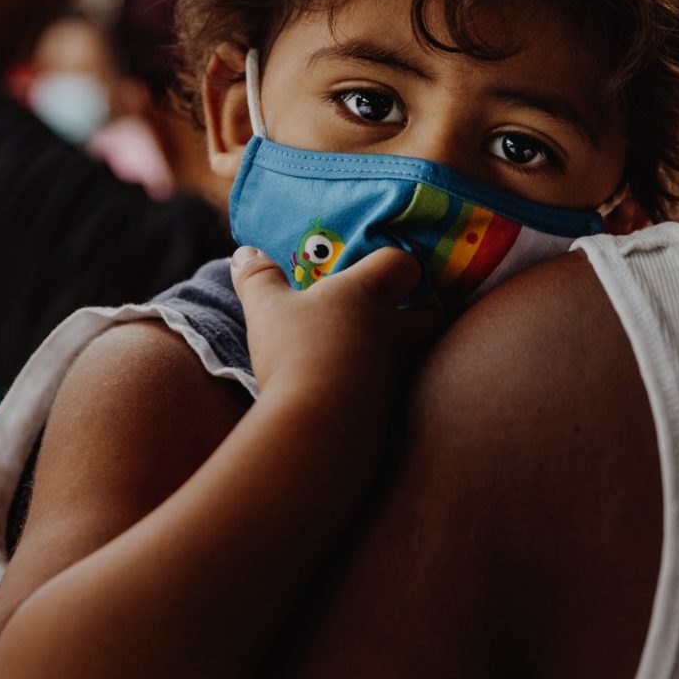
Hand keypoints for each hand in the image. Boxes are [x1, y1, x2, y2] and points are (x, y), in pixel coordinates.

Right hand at [230, 246, 442, 396]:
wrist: (318, 426)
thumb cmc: (296, 351)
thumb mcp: (267, 309)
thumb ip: (258, 277)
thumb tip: (244, 253)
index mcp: (367, 295)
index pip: (403, 264)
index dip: (401, 261)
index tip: (391, 264)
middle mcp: (393, 332)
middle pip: (434, 314)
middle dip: (430, 309)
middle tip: (415, 307)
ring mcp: (396, 374)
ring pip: (417, 355)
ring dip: (402, 352)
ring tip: (376, 355)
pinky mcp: (392, 414)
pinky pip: (395, 393)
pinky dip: (382, 390)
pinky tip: (360, 394)